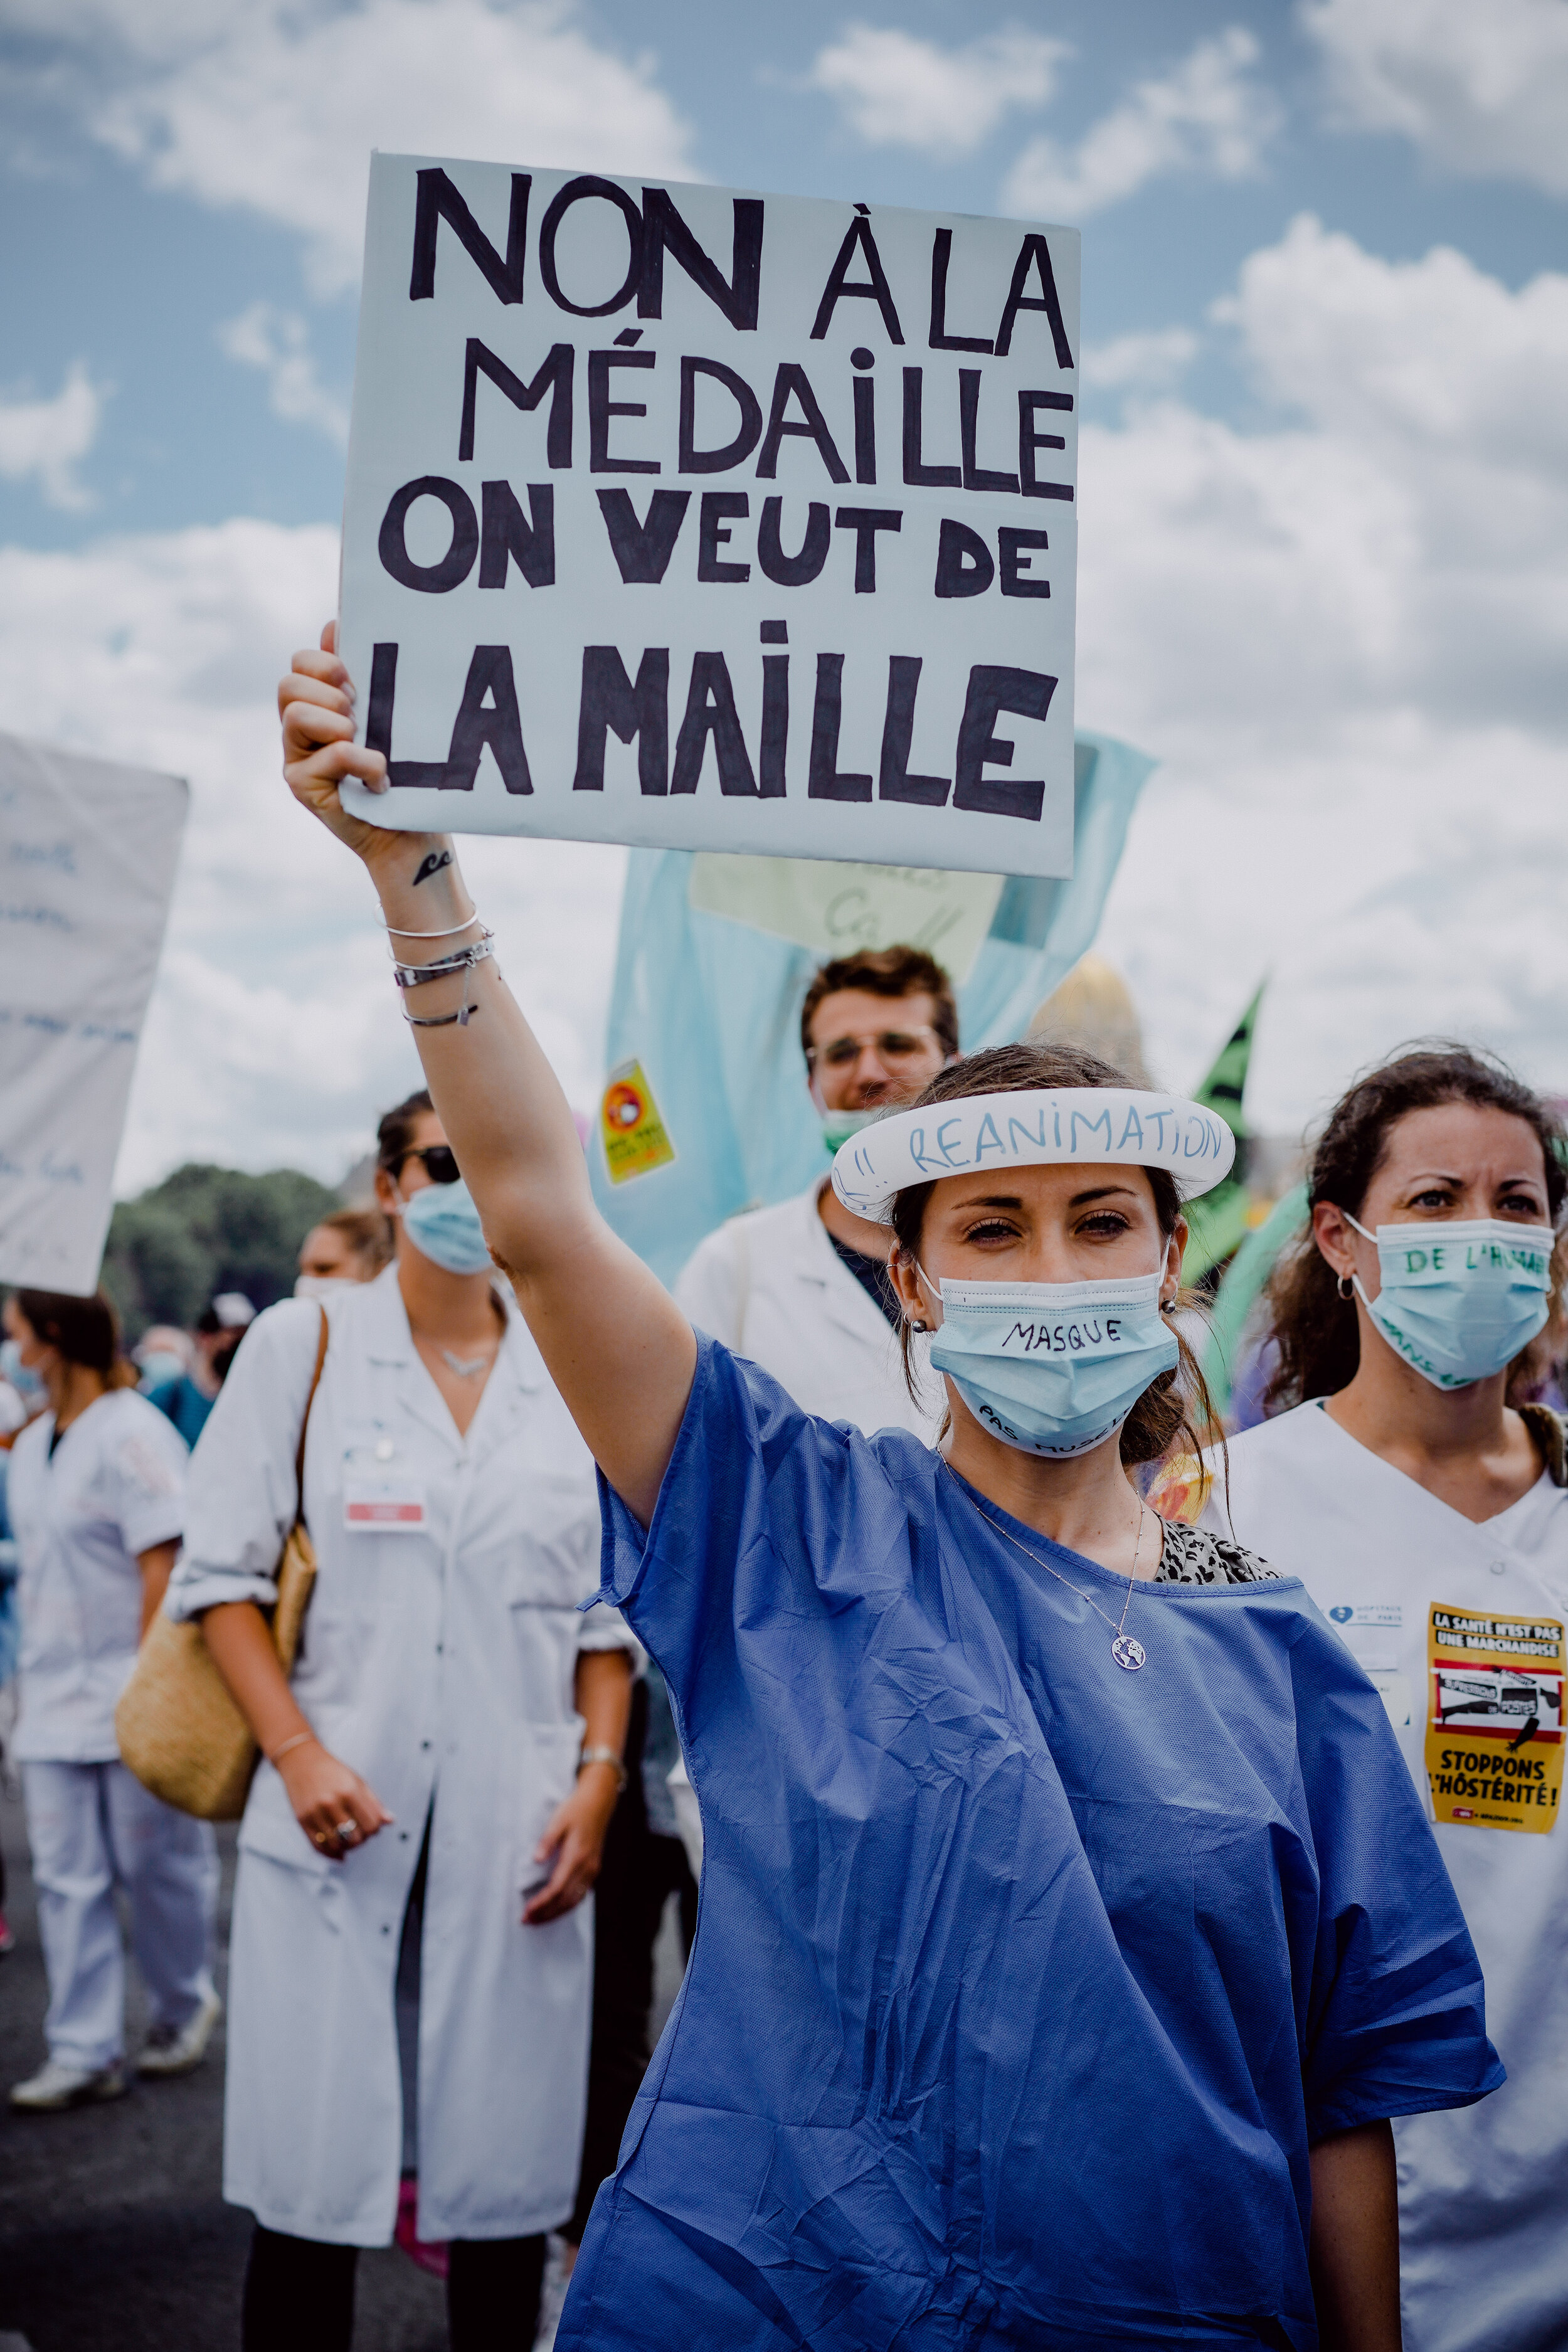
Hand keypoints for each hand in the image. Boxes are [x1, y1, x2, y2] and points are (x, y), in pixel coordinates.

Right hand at [276, 1737, 393, 1861]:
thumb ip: (374, 1803)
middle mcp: (332, 1803)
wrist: (301, 1761)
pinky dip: (330, 1853)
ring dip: (346, 1848)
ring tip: (348, 1841)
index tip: (371, 1826)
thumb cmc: (332, 1770)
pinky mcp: (302, 1820)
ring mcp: (315, 1813)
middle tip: (359, 1833)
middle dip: (361, 1840)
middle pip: (355, 1838)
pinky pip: (318, 1846)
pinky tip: (338, 1852)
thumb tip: (389, 1821)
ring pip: (337, 1845)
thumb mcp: (357, 1781)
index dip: (375, 1830)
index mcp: (350, 1792)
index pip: (371, 1824)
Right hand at [278, 621, 440, 875]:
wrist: (410, 830)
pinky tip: (379, 778)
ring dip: (338, 723)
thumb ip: (361, 676)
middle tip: (358, 714)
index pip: (300, 662)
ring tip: (363, 741)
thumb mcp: (387, 716)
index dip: (324, 661)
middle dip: (328, 692)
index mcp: (317, 703)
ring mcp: (296, 757)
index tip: (355, 680)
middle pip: (288, 685)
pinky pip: (329, 755)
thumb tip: (334, 623)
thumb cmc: (403, 772)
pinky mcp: (302, 785)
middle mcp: (299, 729)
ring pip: (296, 715)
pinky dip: (361, 761)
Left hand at [522, 1767, 620, 1923]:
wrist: (598, 1803)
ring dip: (556, 1913)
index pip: (557, 1888)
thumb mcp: (558, 1820)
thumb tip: (536, 1859)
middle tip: (527, 1921)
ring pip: (574, 1901)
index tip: (527, 1911)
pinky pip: (581, 1895)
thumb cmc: (576, 1810)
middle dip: (546, 1913)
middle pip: (565, 1900)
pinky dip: (567, 1906)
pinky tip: (556, 1908)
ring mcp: (592, 1870)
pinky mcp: (593, 1869)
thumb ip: (548, 1840)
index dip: (541, 1903)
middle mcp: (586, 1867)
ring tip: (538, 1919)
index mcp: (576, 1856)